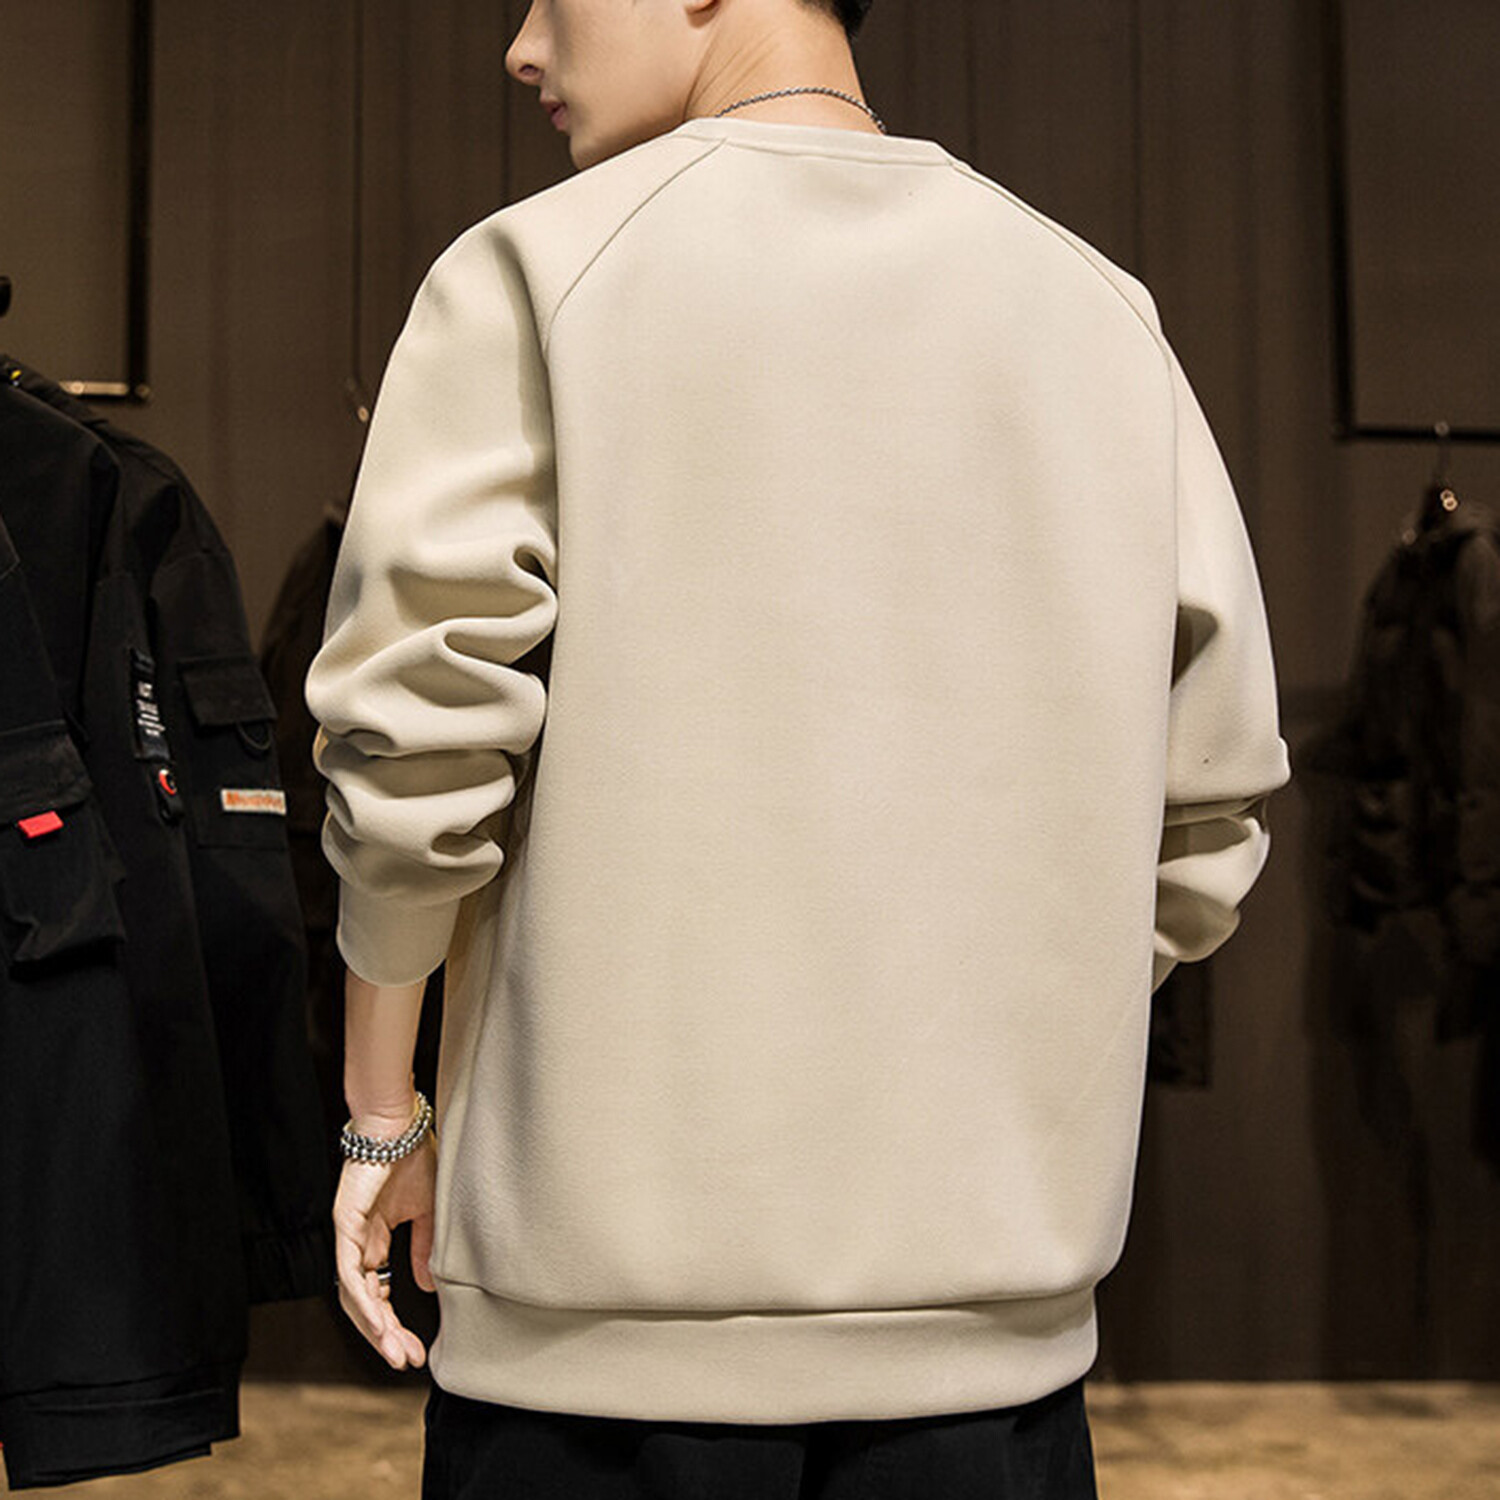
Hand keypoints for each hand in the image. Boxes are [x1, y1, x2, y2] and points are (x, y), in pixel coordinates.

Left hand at [332, 1120, 436, 1368]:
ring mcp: (348, 1238)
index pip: (380, 1297)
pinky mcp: (344, 1226)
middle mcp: (357, 1246)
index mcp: (374, 1243)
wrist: (400, 1125)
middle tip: (405, 1361)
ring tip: (396, 1352)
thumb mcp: (426, 1213)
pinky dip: (365, 1301)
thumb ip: (422, 1250)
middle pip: (364, 1306)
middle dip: (385, 1337)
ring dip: (375, 1328)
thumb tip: (425, 1289)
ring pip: (354, 1298)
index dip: (395, 1326)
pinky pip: (351, 1273)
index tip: (417, 1351)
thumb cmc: (414, 1158)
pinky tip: (381, 1322)